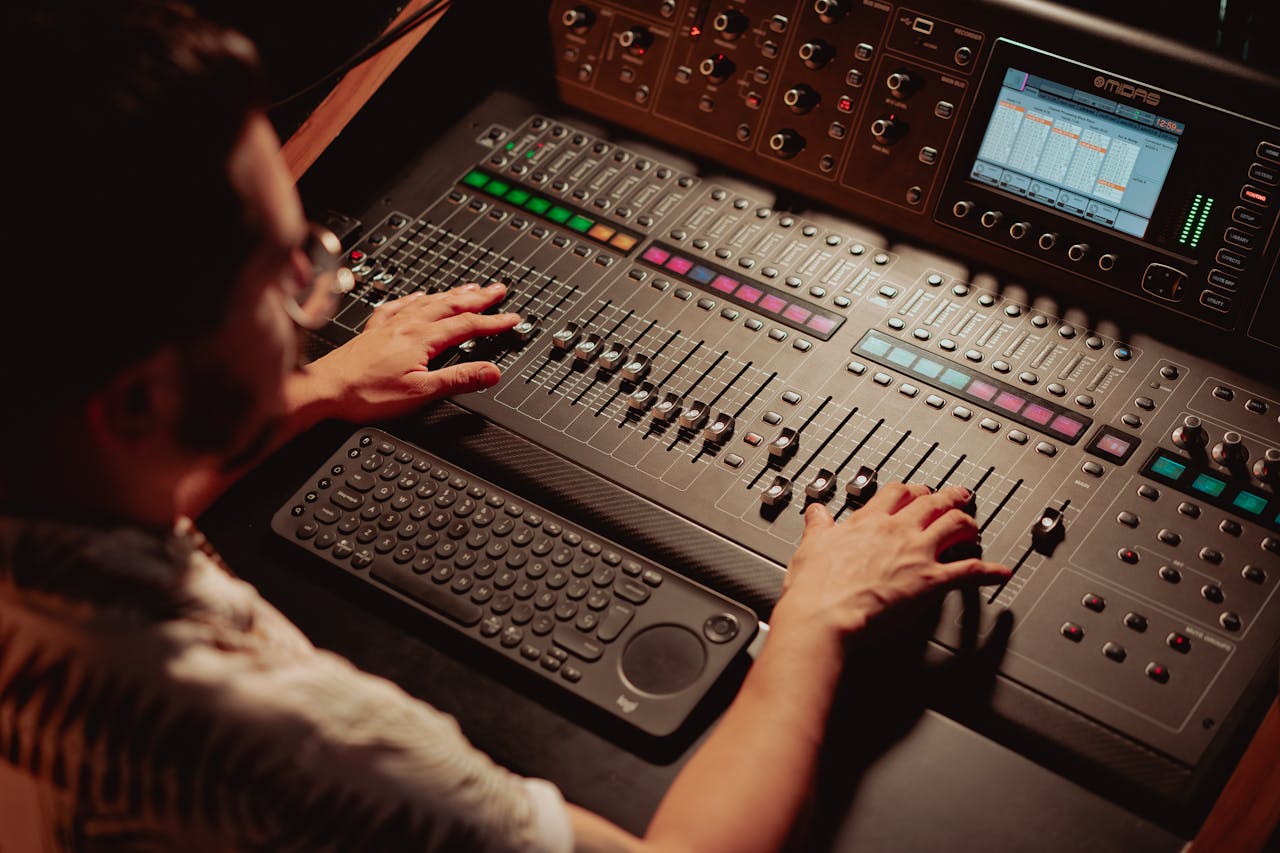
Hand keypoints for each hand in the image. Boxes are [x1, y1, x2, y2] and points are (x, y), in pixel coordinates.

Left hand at [303, 283, 520, 421]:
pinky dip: (414, 299)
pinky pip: (398, 306)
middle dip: (478, 298)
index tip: (512, 319)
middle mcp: (407, 325)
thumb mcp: (420, 392)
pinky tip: (417, 296)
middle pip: (450, 305)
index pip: (467, 326)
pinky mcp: (373, 331)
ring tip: (469, 287)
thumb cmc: (365, 393)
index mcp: (422, 338)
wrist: (324, 389)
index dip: (493, 322)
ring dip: (452, 294)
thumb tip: (491, 372)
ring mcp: (389, 325)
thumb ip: (458, 379)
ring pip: (428, 302)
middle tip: (498, 290)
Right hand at [772, 484, 1010, 640]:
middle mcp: (898, 531)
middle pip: (932, 503)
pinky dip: (989, 571)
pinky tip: (1000, 572)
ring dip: (968, 524)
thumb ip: (818, 525)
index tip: (916, 492)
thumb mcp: (811, 545)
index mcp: (869, 521)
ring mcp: (918, 554)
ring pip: (955, 525)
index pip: (898, 493)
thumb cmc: (816, 587)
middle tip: (958, 496)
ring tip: (975, 527)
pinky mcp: (932, 581)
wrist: (825, 614)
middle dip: (948, 498)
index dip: (911, 490)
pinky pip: (970, 571)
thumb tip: (816, 512)